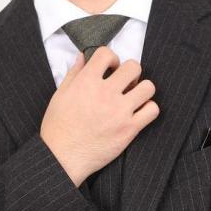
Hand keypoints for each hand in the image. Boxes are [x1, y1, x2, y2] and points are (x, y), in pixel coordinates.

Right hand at [40, 46, 158, 186]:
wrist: (63, 156)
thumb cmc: (58, 127)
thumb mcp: (60, 95)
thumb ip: (74, 73)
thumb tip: (83, 57)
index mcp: (87, 81)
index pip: (108, 53)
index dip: (112, 59)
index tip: (110, 69)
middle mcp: (105, 93)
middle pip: (133, 67)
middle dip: (130, 73)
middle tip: (125, 84)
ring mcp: (120, 111)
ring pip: (148, 87)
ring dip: (143, 90)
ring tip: (134, 98)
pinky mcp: (129, 129)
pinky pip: (152, 110)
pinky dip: (149, 109)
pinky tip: (139, 113)